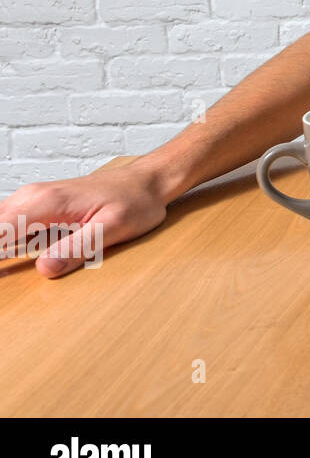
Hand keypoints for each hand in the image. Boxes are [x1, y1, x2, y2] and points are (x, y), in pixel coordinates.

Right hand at [0, 160, 170, 277]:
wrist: (146, 181)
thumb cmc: (135, 201)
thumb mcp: (115, 228)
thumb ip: (79, 248)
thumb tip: (44, 268)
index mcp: (46, 203)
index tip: (0, 275)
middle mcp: (33, 197)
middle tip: (5, 276)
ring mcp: (33, 199)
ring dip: (0, 247)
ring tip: (8, 269)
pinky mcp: (38, 205)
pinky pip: (9, 222)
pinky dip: (5, 238)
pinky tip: (11, 254)